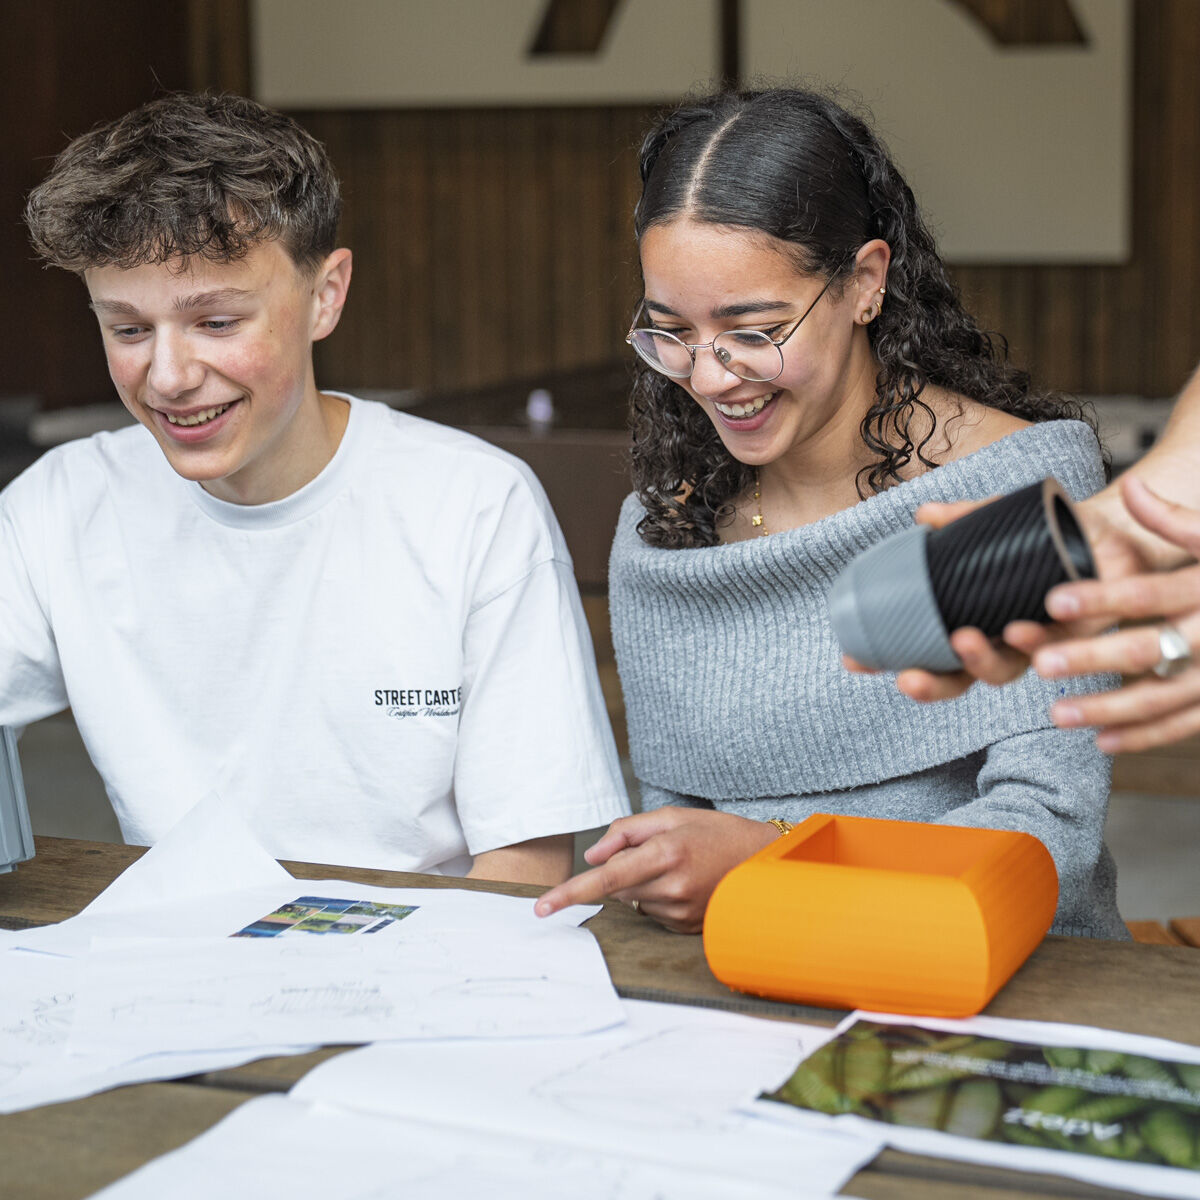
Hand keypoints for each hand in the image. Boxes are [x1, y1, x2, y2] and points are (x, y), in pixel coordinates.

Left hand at [533, 808, 776, 933]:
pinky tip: (685, 884)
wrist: (762, 861)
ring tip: (679, 867)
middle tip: (658, 851)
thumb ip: (626, 832)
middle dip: (623, 869)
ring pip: (633, 901)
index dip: (569, 893)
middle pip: (616, 886)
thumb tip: (591, 857)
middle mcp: (672, 887)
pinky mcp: (685, 927)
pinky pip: (652, 913)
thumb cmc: (716, 833)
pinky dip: (657, 897)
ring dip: (642, 883)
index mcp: (666, 853)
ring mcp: (680, 912)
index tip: (541, 908)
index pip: (605, 879)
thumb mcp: (671, 816)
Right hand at [873, 478, 1186, 702]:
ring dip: (982, 661)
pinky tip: (1022, 627)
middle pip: (964, 679)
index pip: (932, 658)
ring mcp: (1043, 642)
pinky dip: (1036, 639)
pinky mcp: (1084, 630)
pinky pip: (1058, 645)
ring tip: (968, 640)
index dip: (893, 662)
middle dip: (934, 685)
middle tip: (909, 676)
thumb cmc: (1049, 537)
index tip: (855, 661)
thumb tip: (924, 514)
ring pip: (1008, 670)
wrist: (1114, 529)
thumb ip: (965, 519)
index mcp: (979, 625)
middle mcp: (1008, 643)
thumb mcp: (1000, 522)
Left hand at [1029, 476, 1199, 750]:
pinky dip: (1144, 735)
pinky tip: (1102, 741)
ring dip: (1108, 709)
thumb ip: (1172, 519)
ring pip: (1160, 696)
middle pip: (1147, 649)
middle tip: (1043, 663)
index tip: (1053, 602)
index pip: (1146, 594)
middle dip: (1092, 658)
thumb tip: (1130, 486)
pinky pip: (1183, 724)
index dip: (1100, 599)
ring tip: (1057, 713)